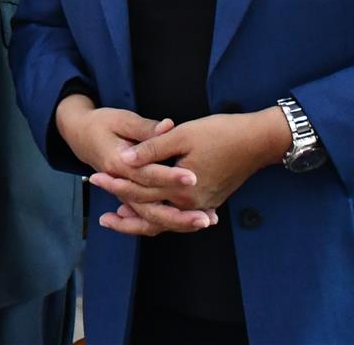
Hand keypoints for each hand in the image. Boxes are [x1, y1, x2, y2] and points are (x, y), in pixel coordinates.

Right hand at [52, 96, 213, 237]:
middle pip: (150, 207)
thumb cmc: (101, 123)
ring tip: (208, 221)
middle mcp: (121, 184)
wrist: (80, 134)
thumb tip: (168, 126)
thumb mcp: (122, 119)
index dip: (170, 177)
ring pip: (151, 217)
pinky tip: (197, 220)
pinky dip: (172, 220)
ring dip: (179, 222)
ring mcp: (125, 194)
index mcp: (116, 163)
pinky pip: (151, 215)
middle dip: (180, 214)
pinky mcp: (133, 196)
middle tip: (206, 218)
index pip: (146, 175)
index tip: (193, 177)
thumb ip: (146, 128)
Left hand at [109, 107, 290, 211]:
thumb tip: (125, 160)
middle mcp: (192, 204)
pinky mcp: (208, 203)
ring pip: (163, 221)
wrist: (258, 141)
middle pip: (149, 210)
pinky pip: (178, 216)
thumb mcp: (182, 134)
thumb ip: (152, 149)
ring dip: (139, 219)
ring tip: (115, 217)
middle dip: (120, 201)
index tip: (94, 176)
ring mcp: (202, 206)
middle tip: (97, 191)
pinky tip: (146, 213)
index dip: (116, 182)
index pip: (141, 189)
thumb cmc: (222, 133)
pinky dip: (160, 216)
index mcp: (183, 188)